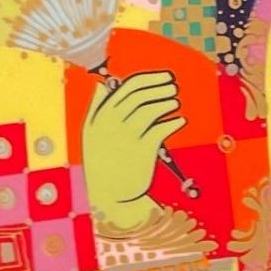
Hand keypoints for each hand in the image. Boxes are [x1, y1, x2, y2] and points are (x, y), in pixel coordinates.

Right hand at [82, 70, 184, 230]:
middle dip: (161, 87)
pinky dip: (174, 123)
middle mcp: (114, 122)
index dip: (151, 79)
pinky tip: (181, 121)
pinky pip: (162, 129)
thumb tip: (100, 84)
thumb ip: (95, 107)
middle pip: (142, 95)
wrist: (107, 193)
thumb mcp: (89, 133)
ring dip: (167, 102)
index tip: (166, 77)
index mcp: (102, 114)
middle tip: (174, 87)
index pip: (129, 86)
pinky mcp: (143, 150)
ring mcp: (128, 136)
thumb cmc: (100, 160)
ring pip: (152, 109)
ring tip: (176, 102)